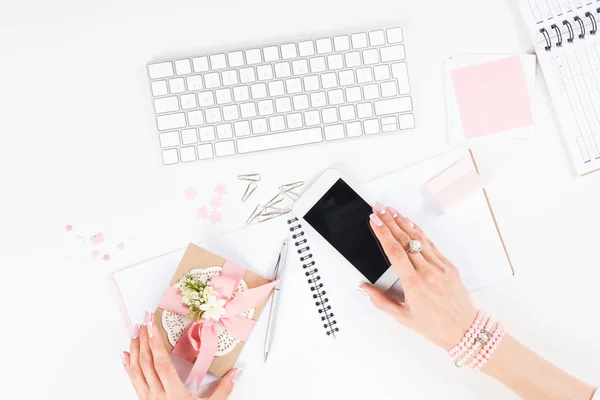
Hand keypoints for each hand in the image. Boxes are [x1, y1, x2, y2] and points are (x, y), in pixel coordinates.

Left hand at [121, 314, 242, 399]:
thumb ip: (223, 390)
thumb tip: (237, 373)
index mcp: (174, 395)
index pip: (161, 363)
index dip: (155, 343)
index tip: (151, 326)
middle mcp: (157, 396)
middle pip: (146, 364)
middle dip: (143, 341)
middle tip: (142, 322)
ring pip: (137, 371)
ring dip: (134, 350)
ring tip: (133, 333)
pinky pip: (133, 381)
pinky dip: (128, 367)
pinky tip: (125, 356)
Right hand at [360, 202, 476, 349]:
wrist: (465, 330)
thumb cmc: (434, 326)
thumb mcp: (402, 317)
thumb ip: (380, 301)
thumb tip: (363, 288)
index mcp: (414, 284)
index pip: (394, 251)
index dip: (382, 233)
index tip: (373, 220)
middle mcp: (427, 272)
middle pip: (405, 239)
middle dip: (389, 220)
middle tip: (378, 207)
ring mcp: (440, 267)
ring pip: (419, 238)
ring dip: (403, 222)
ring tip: (391, 210)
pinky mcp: (449, 266)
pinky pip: (431, 245)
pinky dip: (419, 232)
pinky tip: (410, 224)